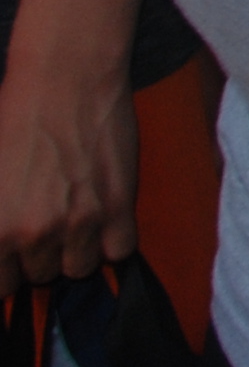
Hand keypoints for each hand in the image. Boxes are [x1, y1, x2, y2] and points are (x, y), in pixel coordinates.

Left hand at [0, 45, 135, 294]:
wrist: (64, 80)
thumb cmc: (15, 121)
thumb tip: (6, 245)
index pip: (1, 286)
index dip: (9, 268)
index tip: (15, 254)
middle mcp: (33, 234)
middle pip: (40, 276)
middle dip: (42, 255)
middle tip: (46, 220)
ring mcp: (79, 223)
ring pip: (79, 268)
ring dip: (77, 248)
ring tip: (75, 216)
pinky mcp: (118, 207)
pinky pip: (119, 251)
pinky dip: (113, 239)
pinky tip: (104, 214)